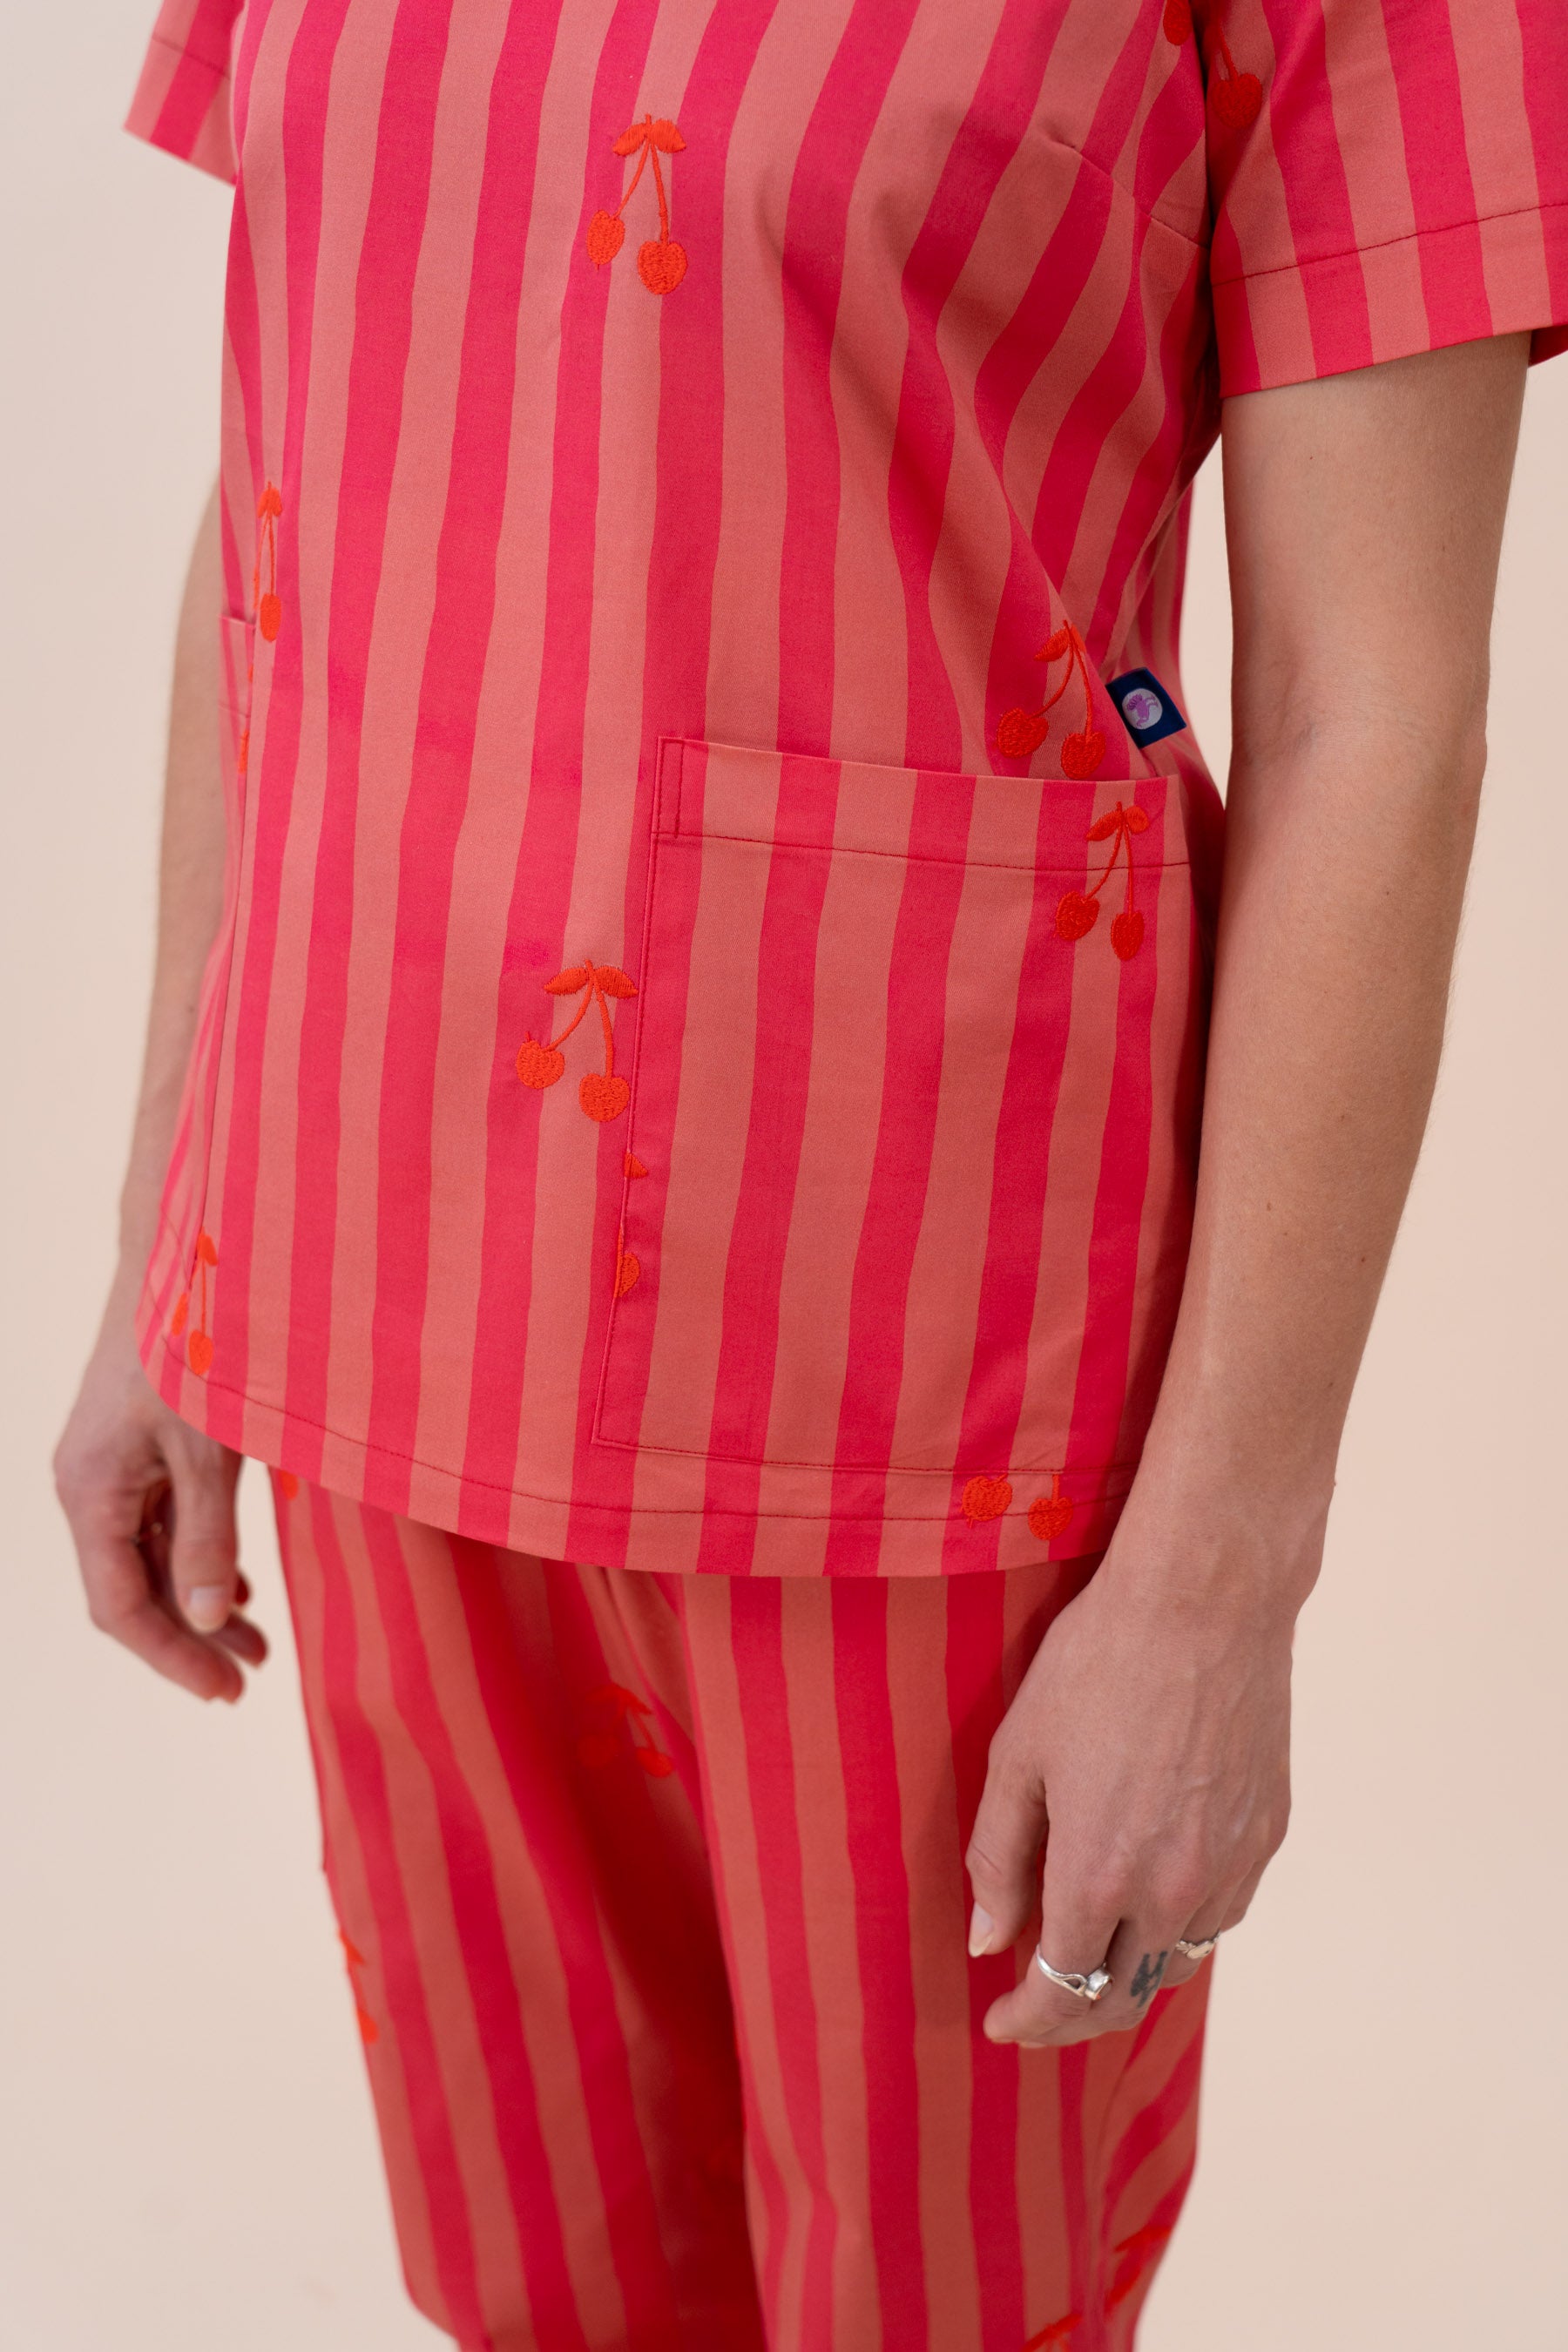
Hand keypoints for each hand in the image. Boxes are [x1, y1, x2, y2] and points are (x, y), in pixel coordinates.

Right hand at [55, 1289, 263, 1702]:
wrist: (179, 1259)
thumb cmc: (192, 1346)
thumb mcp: (208, 1447)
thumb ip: (206, 1532)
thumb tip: (204, 1617)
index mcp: (90, 1492)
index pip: (120, 1606)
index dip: (171, 1657)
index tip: (225, 1692)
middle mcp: (90, 1487)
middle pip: (132, 1590)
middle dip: (190, 1639)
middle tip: (250, 1679)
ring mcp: (111, 1468)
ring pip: (150, 1559)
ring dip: (199, 1602)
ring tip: (257, 1644)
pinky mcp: (137, 1449)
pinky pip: (160, 1524)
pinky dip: (198, 1558)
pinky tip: (236, 1586)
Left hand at [965, 1532, 1296, 2044]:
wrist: (1204, 1603)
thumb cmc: (1097, 1665)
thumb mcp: (1019, 1755)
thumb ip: (998, 1858)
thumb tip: (987, 1941)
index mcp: (1098, 1874)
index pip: (1060, 1991)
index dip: (1026, 2021)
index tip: (1000, 2024)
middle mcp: (1172, 1890)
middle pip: (1123, 1997)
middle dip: (1073, 2018)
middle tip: (1038, 2009)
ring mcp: (1230, 1867)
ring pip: (1176, 1961)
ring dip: (1129, 1974)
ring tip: (1091, 1953)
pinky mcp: (1268, 1837)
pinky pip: (1220, 1914)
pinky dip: (1179, 1926)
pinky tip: (1151, 1896)